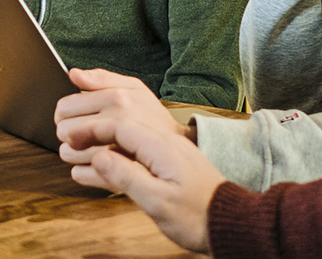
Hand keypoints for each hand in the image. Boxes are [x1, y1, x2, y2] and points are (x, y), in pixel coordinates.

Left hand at [55, 68, 192, 166]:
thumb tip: (73, 73)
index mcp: (118, 98)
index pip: (66, 106)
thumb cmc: (151, 116)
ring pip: (68, 153)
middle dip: (67, 131)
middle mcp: (116, 121)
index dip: (65, 112)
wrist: (176, 146)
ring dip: (73, 152)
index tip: (75, 115)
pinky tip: (94, 162)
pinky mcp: (114, 174)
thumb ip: (102, 79)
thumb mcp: (134, 88)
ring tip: (88, 146)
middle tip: (81, 131)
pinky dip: (81, 170)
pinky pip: (78, 174)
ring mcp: (114, 149)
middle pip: (64, 130)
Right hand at [74, 119, 223, 253]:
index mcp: (163, 147)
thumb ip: (128, 177)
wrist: (228, 220)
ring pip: (133, 135)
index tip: (70, 134)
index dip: (93, 128)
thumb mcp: (158, 201)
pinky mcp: (172, 163)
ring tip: (83, 144)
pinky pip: (141, 149)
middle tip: (69, 135)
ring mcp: (171, 152)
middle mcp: (168, 143)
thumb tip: (99, 157)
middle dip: (96, 127)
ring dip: (107, 137)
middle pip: (127, 124)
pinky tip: (109, 160)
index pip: (122, 126)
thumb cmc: (197, 214)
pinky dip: (121, 151)